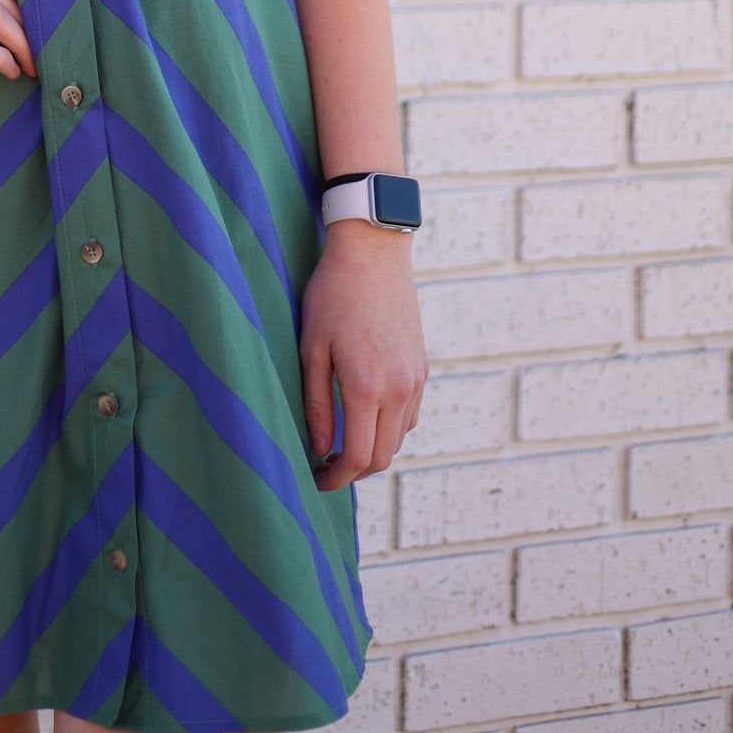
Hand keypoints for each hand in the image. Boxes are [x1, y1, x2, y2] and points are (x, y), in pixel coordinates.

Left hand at [299, 220, 426, 491]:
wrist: (373, 253)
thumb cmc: (332, 295)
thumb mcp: (311, 348)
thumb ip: (316, 404)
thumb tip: (320, 447)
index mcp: (366, 387)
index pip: (357, 456)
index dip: (335, 478)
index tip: (315, 479)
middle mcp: (398, 389)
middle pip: (382, 456)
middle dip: (353, 470)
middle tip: (325, 467)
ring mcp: (415, 379)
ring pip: (398, 438)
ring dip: (372, 449)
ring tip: (340, 441)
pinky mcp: (422, 367)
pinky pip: (409, 415)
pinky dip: (389, 427)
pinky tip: (365, 415)